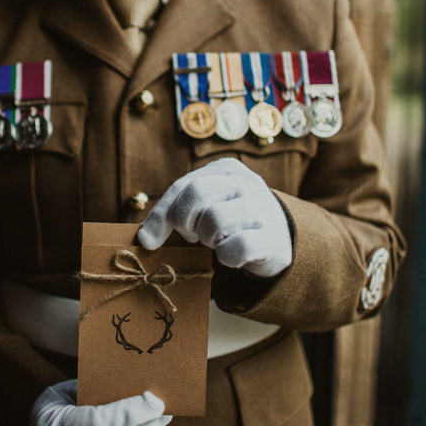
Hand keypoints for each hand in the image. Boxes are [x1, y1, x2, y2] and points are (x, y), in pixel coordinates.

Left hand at [137, 158, 291, 277]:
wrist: (280, 239)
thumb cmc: (230, 220)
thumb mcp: (204, 207)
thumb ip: (174, 214)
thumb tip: (145, 240)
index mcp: (225, 169)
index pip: (182, 186)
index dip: (160, 215)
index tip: (148, 241)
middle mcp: (246, 182)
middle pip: (198, 193)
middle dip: (185, 222)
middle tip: (192, 236)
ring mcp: (263, 208)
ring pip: (216, 219)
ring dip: (208, 239)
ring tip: (216, 241)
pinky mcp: (273, 237)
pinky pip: (237, 246)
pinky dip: (226, 256)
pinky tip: (230, 255)